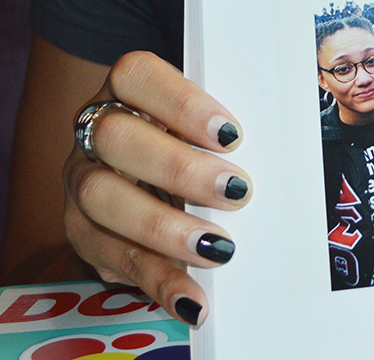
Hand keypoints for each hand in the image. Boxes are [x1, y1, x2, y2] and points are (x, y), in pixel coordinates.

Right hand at [64, 51, 250, 326]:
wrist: (152, 173)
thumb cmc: (197, 138)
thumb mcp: (209, 120)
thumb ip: (231, 124)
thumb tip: (290, 136)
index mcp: (128, 88)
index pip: (137, 76)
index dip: (182, 103)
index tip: (231, 134)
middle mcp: (95, 130)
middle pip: (117, 138)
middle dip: (179, 168)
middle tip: (236, 191)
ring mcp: (82, 180)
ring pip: (103, 198)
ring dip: (164, 228)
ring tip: (218, 248)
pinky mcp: (84, 233)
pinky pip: (110, 259)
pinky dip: (157, 280)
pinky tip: (194, 297)